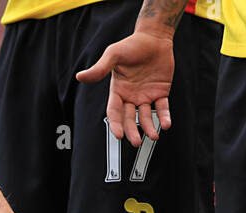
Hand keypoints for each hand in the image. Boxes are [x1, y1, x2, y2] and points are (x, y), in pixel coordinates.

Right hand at [77, 31, 174, 146]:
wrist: (154, 37)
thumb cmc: (132, 44)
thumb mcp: (114, 55)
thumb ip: (100, 69)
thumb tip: (80, 77)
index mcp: (118, 90)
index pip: (114, 112)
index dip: (116, 124)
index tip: (118, 135)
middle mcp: (131, 96)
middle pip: (130, 118)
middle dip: (132, 131)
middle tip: (136, 142)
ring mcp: (146, 96)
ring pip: (146, 116)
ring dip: (149, 127)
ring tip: (153, 136)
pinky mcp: (161, 93)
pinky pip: (162, 108)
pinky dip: (164, 117)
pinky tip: (165, 124)